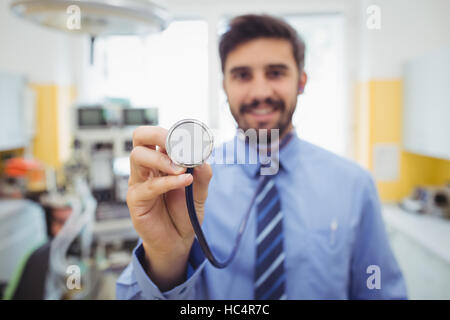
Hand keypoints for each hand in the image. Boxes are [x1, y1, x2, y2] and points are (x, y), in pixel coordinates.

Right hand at [127, 126, 212, 290]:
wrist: (178, 240)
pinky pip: (149, 186)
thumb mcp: (200, 191)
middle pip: (140, 136)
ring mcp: (138, 182)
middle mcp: (147, 167)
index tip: (193, 139)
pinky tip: (184, 181)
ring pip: (138, 156)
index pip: (158, 134)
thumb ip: (203, 174)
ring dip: (162, 159)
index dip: (173, 132)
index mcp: (161, 159)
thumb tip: (202, 157)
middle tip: (178, 145)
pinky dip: (168, 181)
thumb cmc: (185, 212)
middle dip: (159, 134)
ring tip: (182, 169)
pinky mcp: (136, 200)